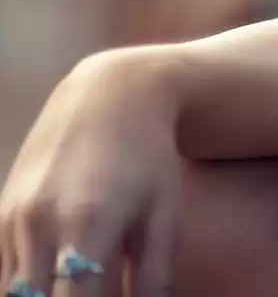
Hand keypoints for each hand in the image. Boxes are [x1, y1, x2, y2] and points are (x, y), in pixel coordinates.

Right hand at [2, 50, 183, 296]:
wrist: (110, 97)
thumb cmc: (148, 159)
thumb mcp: (165, 215)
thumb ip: (154, 277)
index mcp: (88, 223)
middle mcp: (38, 223)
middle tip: (90, 296)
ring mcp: (11, 219)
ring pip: (11, 294)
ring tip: (76, 289)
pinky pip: (2, 273)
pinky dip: (25, 290)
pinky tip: (53, 284)